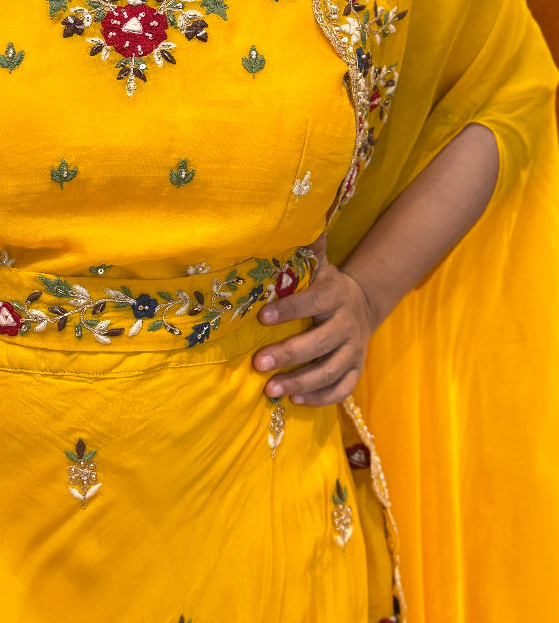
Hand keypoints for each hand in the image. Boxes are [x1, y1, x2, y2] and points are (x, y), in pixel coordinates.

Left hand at [253, 236, 373, 406]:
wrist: (363, 304)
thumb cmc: (327, 286)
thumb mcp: (320, 266)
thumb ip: (307, 251)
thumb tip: (294, 223)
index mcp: (335, 296)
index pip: (313, 302)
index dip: (289, 309)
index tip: (262, 316)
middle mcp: (348, 324)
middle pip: (321, 342)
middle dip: (289, 354)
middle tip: (258, 362)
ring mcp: (354, 350)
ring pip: (331, 371)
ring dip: (300, 382)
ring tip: (270, 389)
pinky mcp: (356, 370)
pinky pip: (341, 389)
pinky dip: (320, 398)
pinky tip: (295, 399)